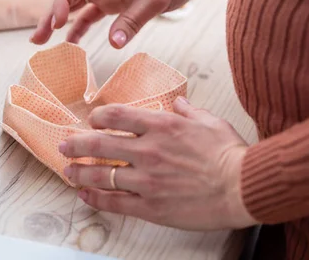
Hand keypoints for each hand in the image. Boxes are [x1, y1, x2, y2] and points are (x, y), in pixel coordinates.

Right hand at [30, 0, 222, 48]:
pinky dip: (78, 27)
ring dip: (58, 23)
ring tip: (41, 42)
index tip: (57, 23)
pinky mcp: (111, 0)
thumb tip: (112, 45)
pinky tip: (69, 43)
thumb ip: (133, 20)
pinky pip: (89, 14)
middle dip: (50, 16)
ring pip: (73, 5)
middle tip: (37, 39)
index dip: (60, 1)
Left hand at [59, 97, 256, 229]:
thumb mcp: (209, 121)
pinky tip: (84, 195)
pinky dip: (95, 198)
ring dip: (79, 172)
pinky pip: (114, 202)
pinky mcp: (150, 205)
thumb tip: (178, 103)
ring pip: (100, 175)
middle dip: (76, 144)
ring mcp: (146, 179)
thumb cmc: (229, 154)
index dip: (97, 117)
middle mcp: (148, 150)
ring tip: (67, 171)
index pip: (116, 116)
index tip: (91, 121)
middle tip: (64, 145)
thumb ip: (188, 110)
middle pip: (99, 144)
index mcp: (160, 125)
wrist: (244, 187)